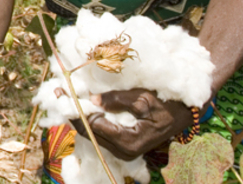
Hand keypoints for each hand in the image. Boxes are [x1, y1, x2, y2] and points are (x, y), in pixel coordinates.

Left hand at [74, 89, 194, 159]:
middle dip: (74, 112)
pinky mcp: (122, 145)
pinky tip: (81, 105)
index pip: (94, 126)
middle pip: (89, 132)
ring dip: (79, 115)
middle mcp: (123, 151)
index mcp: (128, 141)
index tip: (63, 93)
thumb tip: (93, 99)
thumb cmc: (166, 105)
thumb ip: (117, 100)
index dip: (77, 110)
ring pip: (92, 133)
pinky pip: (100, 132)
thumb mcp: (143, 99)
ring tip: (65, 96)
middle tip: (59, 92)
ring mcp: (122, 150)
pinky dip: (89, 119)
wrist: (183, 114)